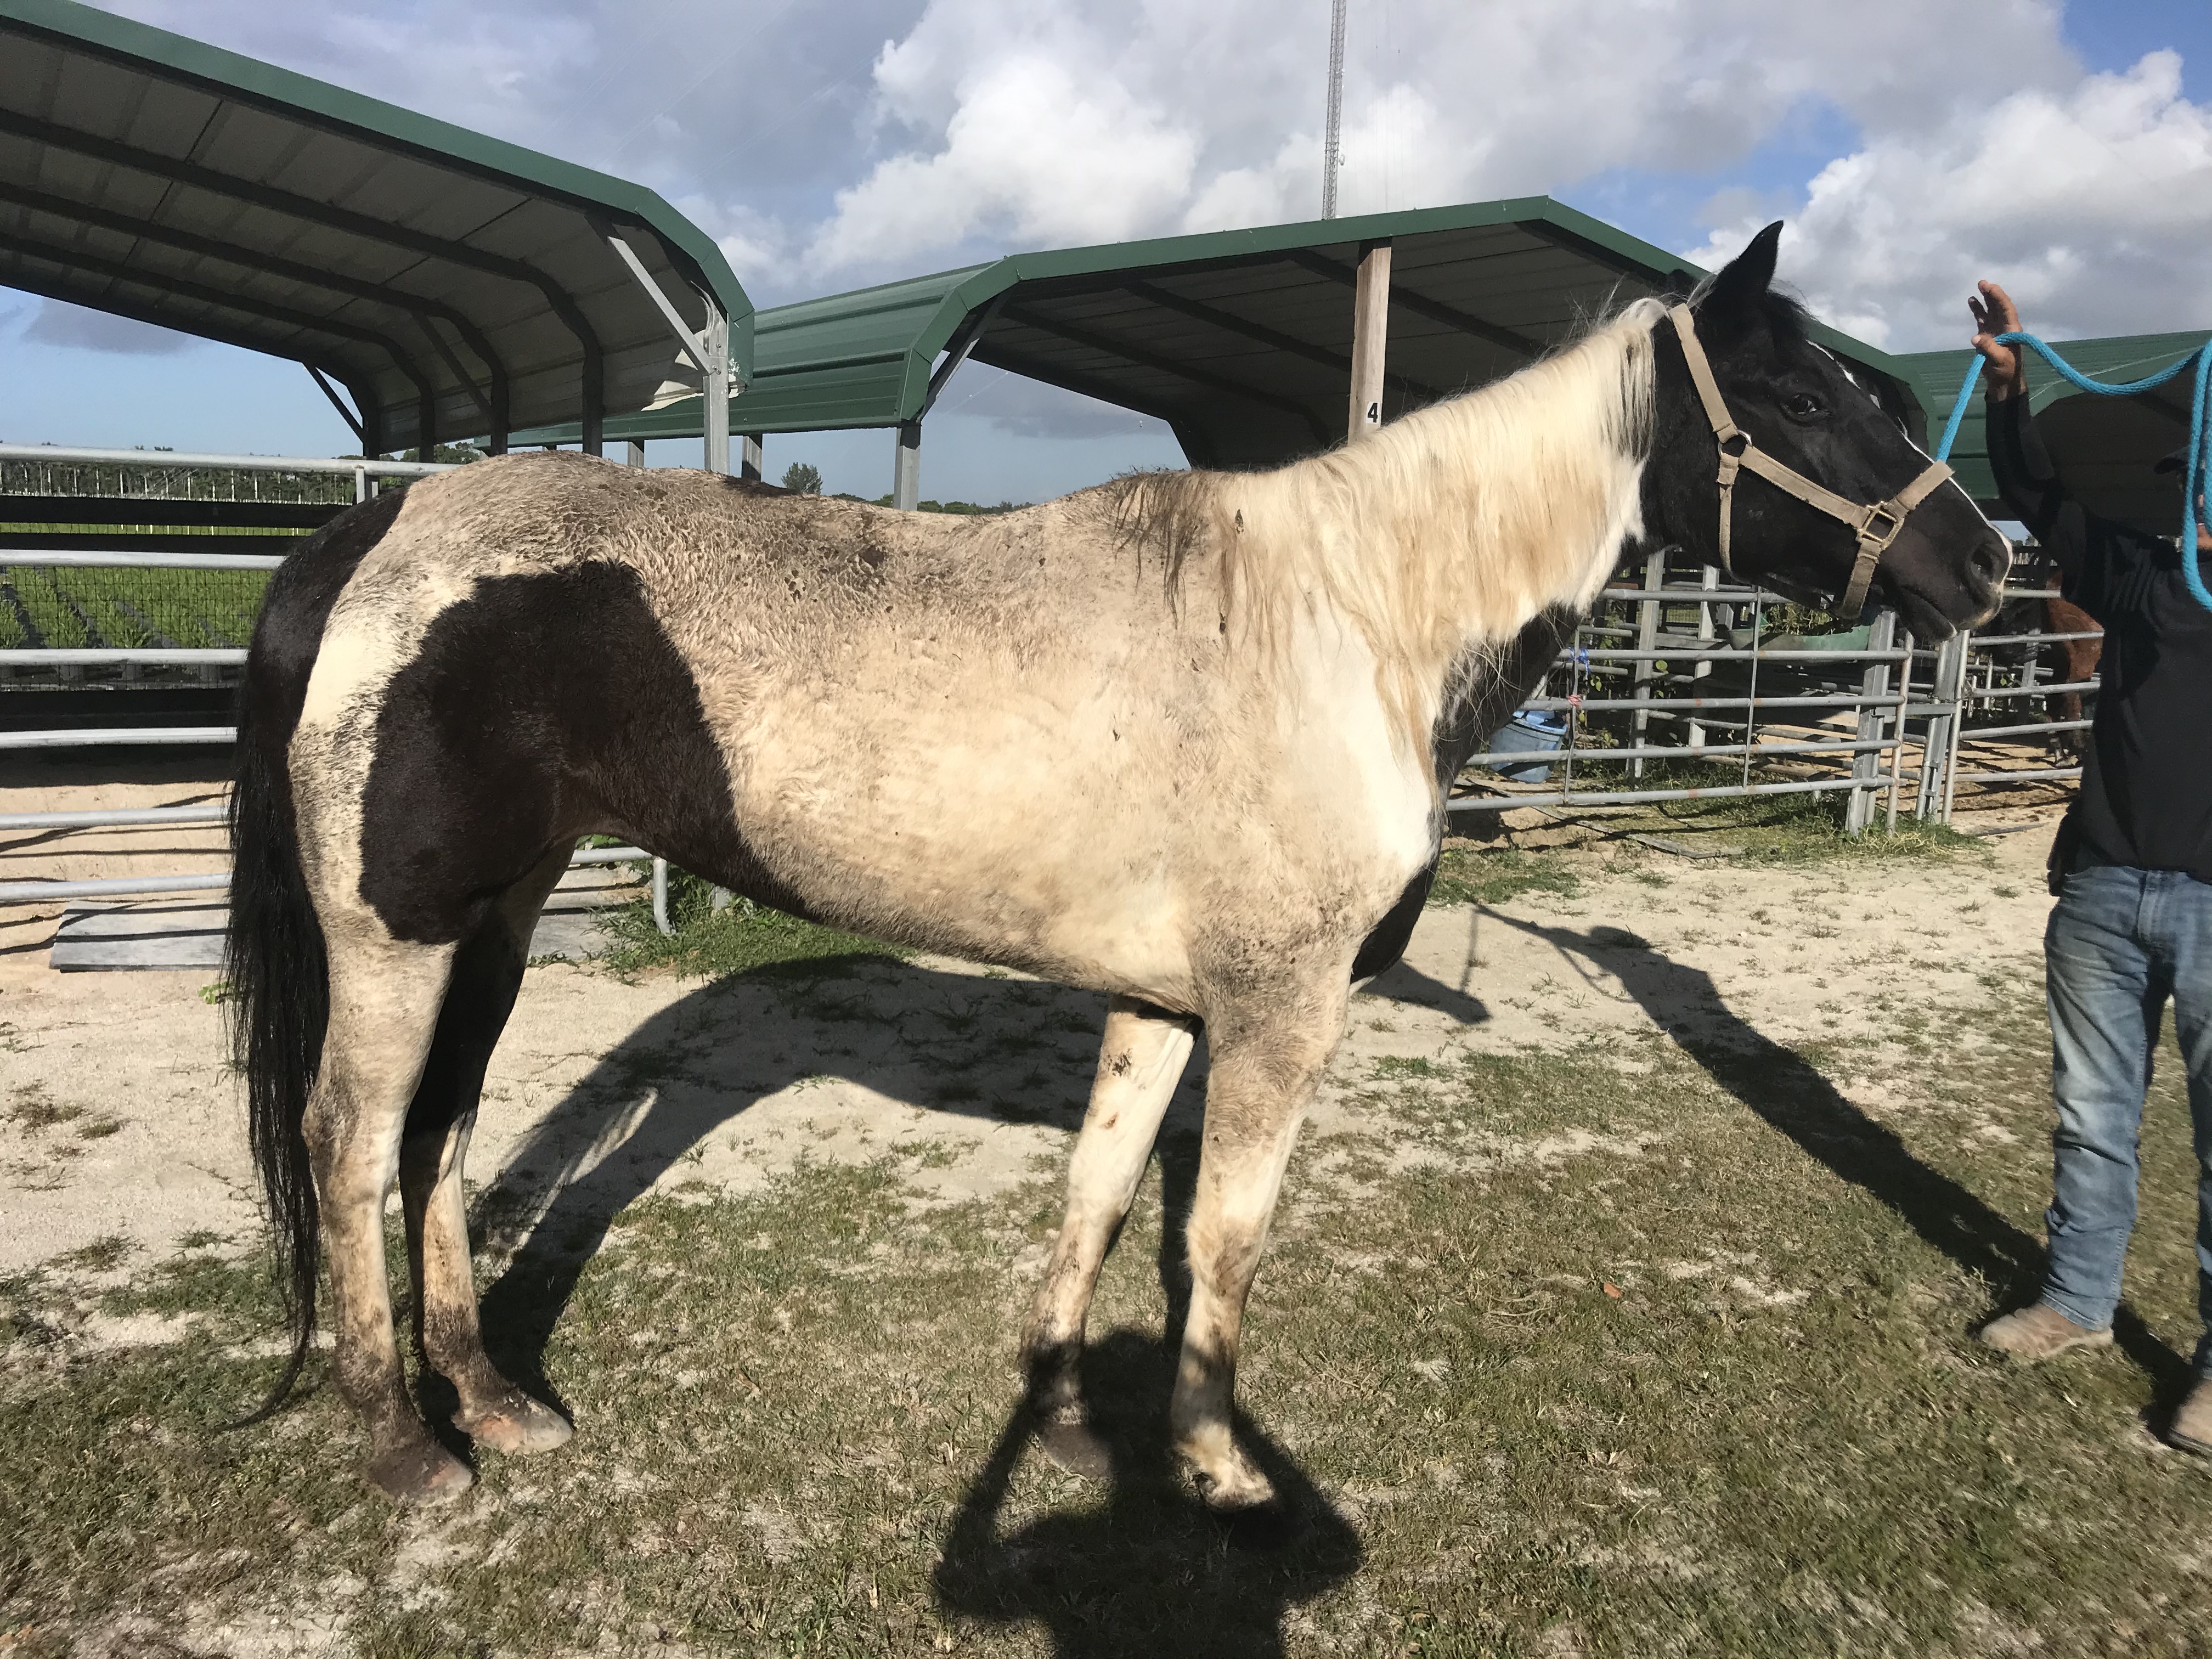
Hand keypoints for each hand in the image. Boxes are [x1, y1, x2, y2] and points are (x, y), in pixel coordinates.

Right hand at [1969, 280, 2026, 396]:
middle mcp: (2004, 326)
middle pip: (1998, 306)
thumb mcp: (1999, 360)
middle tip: (1982, 283)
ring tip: (1978, 287)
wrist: (2004, 381)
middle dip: (1992, 294)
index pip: (2006, 308)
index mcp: (2012, 329)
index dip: (1998, 297)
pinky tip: (1972, 301)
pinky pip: (1982, 319)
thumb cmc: (2006, 370)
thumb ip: (1989, 348)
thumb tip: (1975, 338)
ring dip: (1985, 299)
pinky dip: (1977, 310)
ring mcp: (1995, 330)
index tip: (1989, 288)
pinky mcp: (1987, 335)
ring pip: (1990, 310)